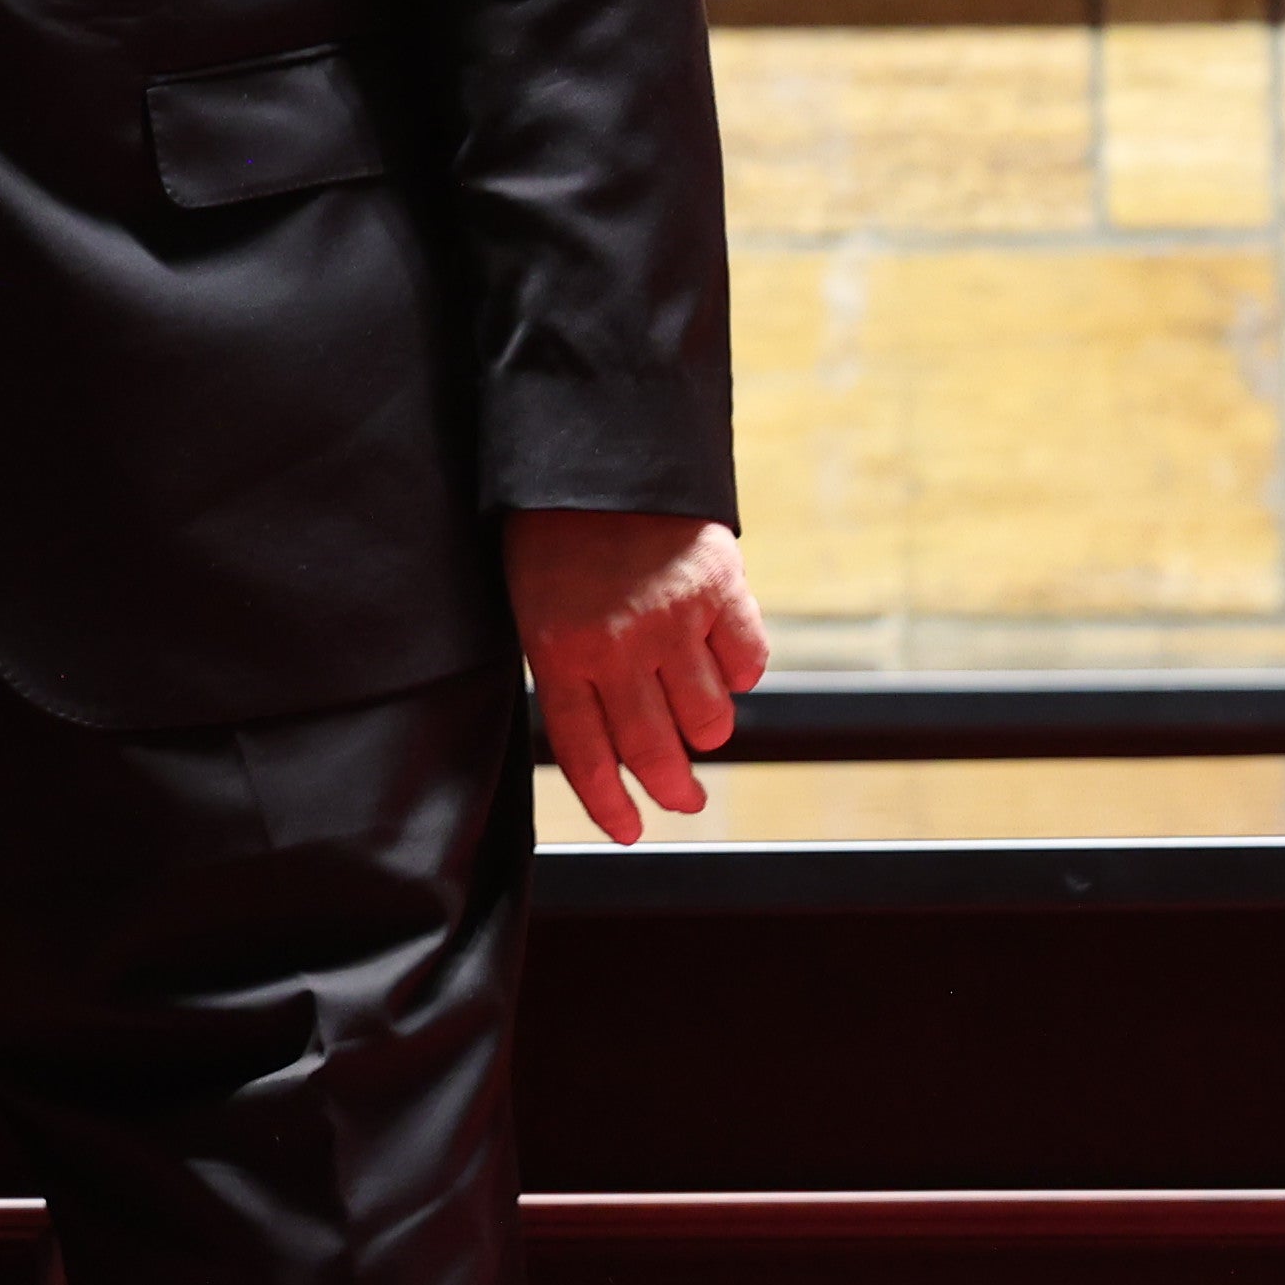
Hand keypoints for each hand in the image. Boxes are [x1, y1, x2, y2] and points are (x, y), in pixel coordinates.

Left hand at [506, 508, 767, 845]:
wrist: (595, 452)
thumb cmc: (555, 536)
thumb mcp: (536, 605)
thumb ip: (570, 671)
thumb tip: (610, 748)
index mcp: (559, 650)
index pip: (588, 754)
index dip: (611, 805)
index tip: (631, 831)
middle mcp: (618, 643)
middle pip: (653, 749)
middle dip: (673, 789)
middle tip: (686, 801)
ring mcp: (673, 616)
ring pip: (708, 716)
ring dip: (708, 733)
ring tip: (701, 728)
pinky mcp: (719, 585)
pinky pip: (748, 662)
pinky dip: (741, 675)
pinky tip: (726, 667)